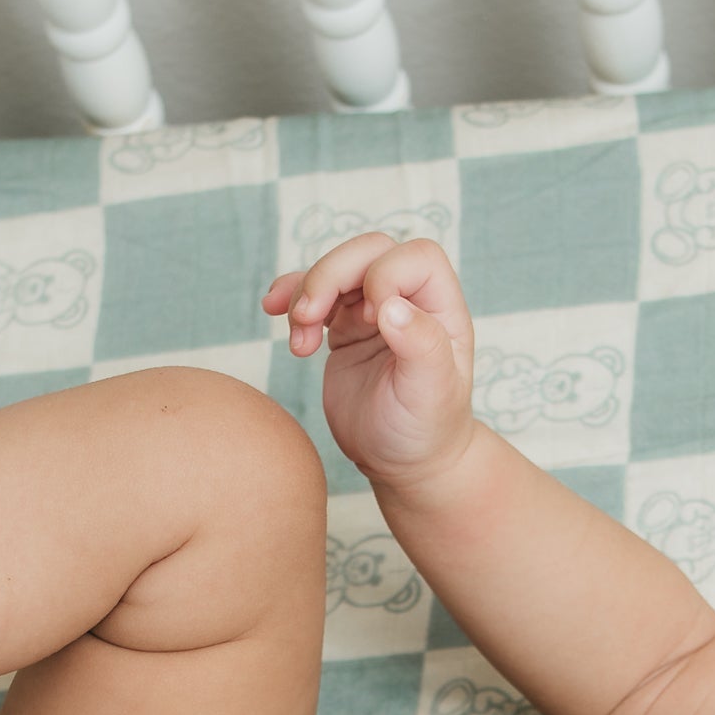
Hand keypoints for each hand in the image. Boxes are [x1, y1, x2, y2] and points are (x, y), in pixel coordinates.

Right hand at [263, 234, 476, 489]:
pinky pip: (313, 295)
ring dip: (306, 293)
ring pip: (335, 269)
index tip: (375, 321)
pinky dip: (290, 298)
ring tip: (298, 342)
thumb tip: (388, 306)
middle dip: (330, 275)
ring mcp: (372, 311)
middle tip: (309, 317)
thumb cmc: (427, 429)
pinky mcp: (343, 329)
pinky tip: (273, 312)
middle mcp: (409, 300)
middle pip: (367, 252)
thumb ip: (420, 345)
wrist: (403, 463)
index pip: (415, 257)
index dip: (386, 276)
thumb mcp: (431, 393)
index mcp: (440, 307)